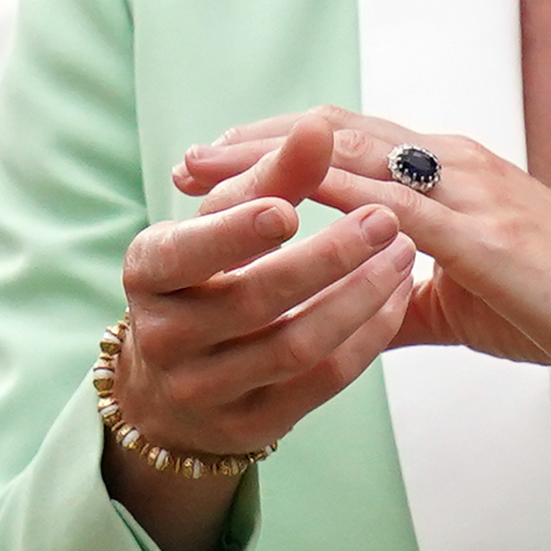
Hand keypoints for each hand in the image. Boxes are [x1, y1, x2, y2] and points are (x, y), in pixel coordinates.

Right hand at [110, 112, 419, 550]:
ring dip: (362, 296)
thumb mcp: (220, 226)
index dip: (236, 234)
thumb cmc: (204, 279)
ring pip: (297, 346)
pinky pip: (323, 380)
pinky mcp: (252, 424)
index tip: (288, 208)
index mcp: (146, 275)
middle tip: (385, 219)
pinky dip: (369, 335)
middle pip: (255, 300)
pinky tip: (398, 295)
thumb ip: (271, 177)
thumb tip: (319, 126)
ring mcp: (205, 390)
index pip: (187, 253)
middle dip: (328, 258)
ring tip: (404, 253)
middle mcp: (164, 337)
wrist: (174, 388)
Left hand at [170, 108, 550, 433]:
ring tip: (206, 176)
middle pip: (336, 134)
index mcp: (456, 174)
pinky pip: (389, 208)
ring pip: (351, 157)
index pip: (352, 144)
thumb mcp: (468, 302)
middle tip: (187, 159)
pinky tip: (280, 208)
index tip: (218, 163)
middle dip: (257, 143)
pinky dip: (327, 203)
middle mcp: (457, 164)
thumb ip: (405, 298)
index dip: (282, 147)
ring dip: (272, 162)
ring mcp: (469, 191)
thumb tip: (352, 316)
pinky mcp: (480, 233)